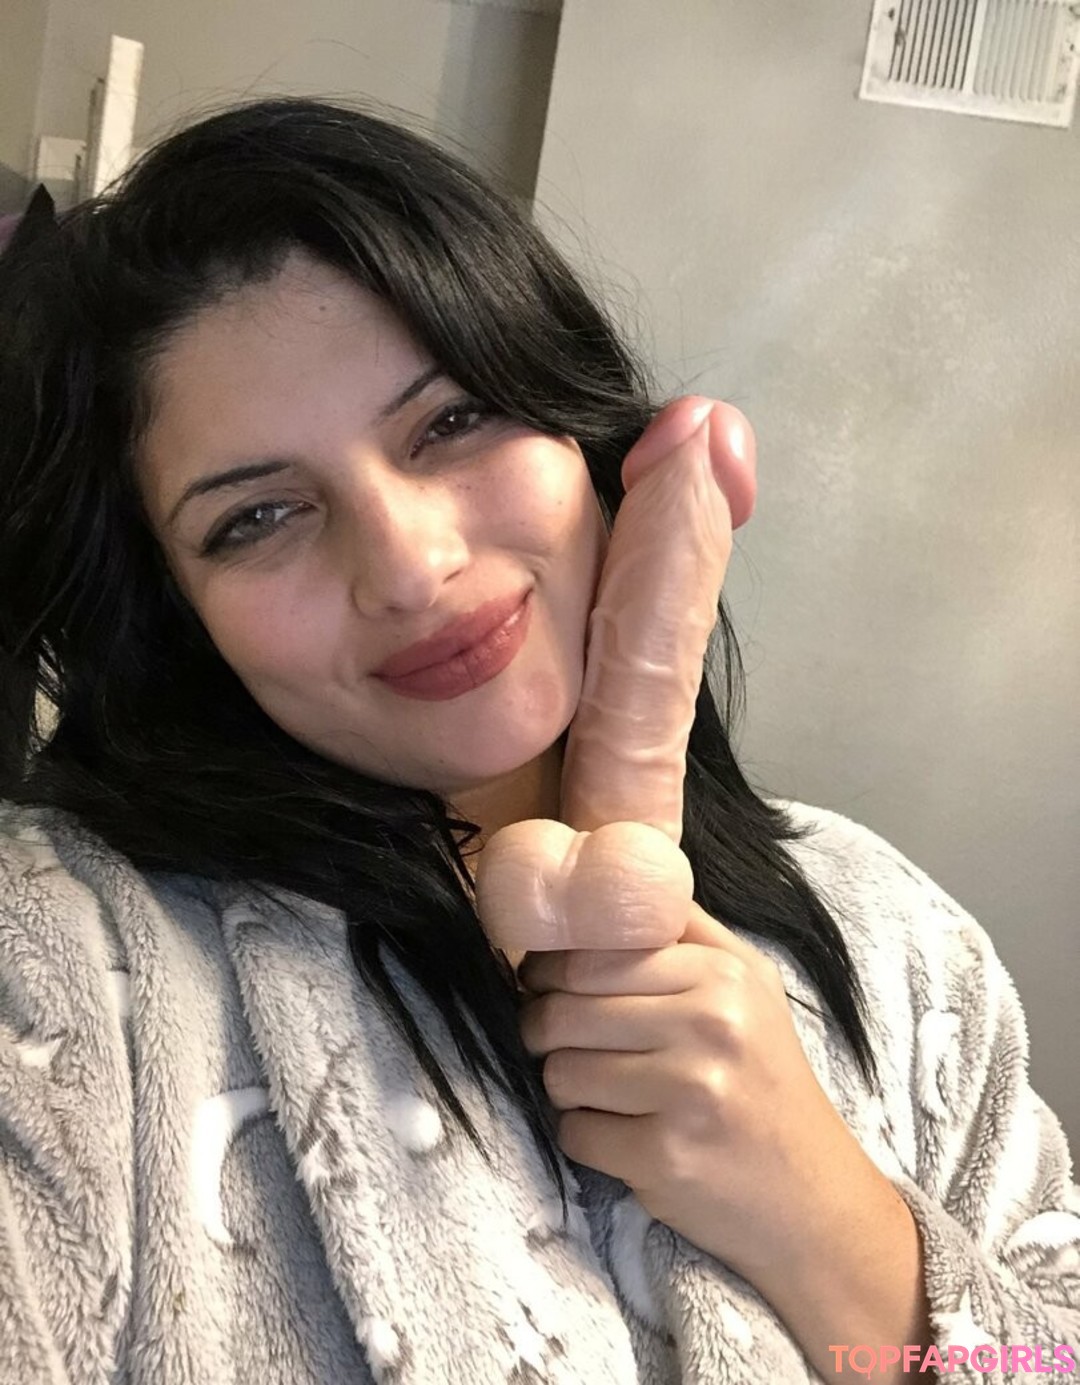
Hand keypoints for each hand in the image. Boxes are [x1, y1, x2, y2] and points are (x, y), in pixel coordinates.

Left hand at [516, 900, 865, 1281]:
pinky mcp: (665, 1156)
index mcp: (721, 973)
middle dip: (543, 1031)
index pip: (591, 954)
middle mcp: (709, 1024)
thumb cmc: (766, 1082)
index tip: (544, 986)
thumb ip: (683, 932)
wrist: (813, 1198)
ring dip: (565, 1088)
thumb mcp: (749, 986)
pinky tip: (623, 1135)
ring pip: (560, 1072)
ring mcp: (688, 1092)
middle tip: (556, 1042)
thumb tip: (600, 894)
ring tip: (604, 1093)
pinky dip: (586, 1138)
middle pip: (563, 1011)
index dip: (548, 971)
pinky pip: (575, 1133)